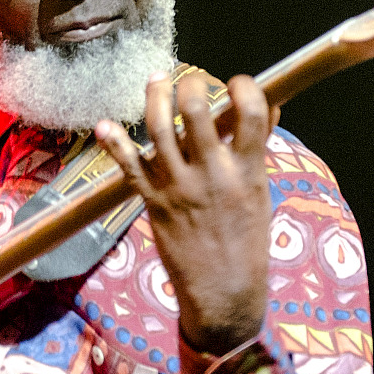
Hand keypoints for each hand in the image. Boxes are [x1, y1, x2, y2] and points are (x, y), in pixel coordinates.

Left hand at [94, 72, 277, 355]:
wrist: (224, 293)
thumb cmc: (246, 242)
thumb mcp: (260, 194)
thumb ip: (258, 150)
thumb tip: (268, 106)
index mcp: (248, 171)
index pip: (251, 112)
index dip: (245, 86)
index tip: (238, 82)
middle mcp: (213, 174)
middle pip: (197, 111)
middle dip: (191, 85)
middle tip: (189, 83)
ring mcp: (179, 187)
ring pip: (159, 128)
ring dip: (155, 97)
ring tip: (157, 80)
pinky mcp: (154, 202)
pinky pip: (129, 166)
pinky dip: (114, 143)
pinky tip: (105, 125)